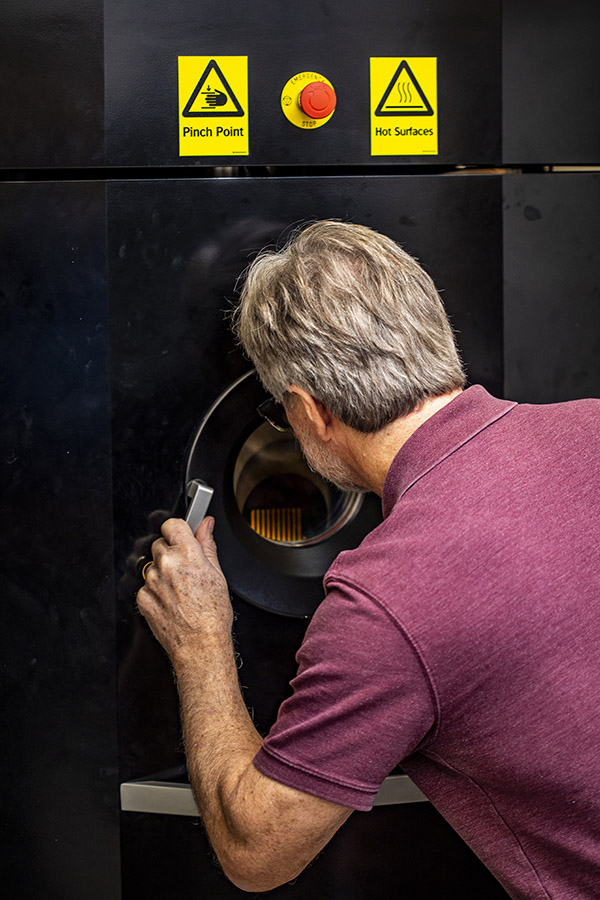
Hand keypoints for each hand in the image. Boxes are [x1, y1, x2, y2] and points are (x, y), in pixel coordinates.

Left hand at [137, 517, 231, 664]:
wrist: (200, 645)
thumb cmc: (213, 615)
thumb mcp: (217, 574)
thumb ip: (207, 544)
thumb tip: (206, 525)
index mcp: (187, 554)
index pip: (172, 524)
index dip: (178, 531)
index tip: (182, 537)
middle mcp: (167, 564)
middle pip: (160, 544)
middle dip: (171, 553)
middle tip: (186, 570)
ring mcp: (152, 581)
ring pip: (153, 566)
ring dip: (163, 572)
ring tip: (180, 590)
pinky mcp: (142, 597)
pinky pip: (146, 585)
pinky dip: (156, 591)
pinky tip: (172, 601)